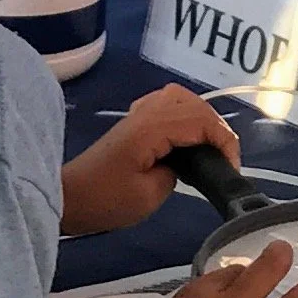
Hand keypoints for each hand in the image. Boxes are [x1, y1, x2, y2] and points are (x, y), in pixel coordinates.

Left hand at [61, 83, 241, 234]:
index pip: (201, 121)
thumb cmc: (104, 200)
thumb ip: (176, 174)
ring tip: (211, 146)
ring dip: (203, 117)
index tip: (231, 168)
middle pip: (195, 104)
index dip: (223, 141)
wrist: (67, 198)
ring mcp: (139, 113)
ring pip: (182, 98)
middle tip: (225, 159)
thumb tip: (184, 164)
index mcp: (152, 128)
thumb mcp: (147, 197)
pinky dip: (185, 113)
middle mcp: (147, 112)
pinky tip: (186, 134)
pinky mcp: (134, 120)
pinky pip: (168, 103)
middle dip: (217, 129)